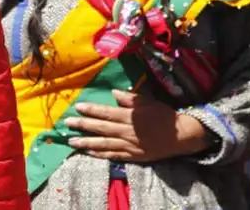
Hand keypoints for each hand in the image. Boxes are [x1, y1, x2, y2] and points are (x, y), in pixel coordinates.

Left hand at [64, 90, 210, 162]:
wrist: (182, 136)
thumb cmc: (164, 116)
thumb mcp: (149, 102)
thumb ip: (130, 98)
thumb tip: (113, 93)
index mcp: (131, 117)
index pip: (106, 113)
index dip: (91, 110)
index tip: (77, 107)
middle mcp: (128, 132)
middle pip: (101, 128)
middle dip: (83, 125)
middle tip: (66, 124)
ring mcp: (130, 146)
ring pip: (104, 144)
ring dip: (86, 142)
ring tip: (71, 141)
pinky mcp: (134, 156)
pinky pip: (114, 155)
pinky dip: (100, 154)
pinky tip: (88, 152)